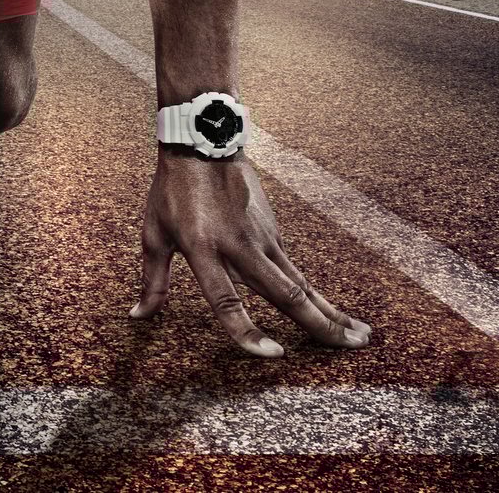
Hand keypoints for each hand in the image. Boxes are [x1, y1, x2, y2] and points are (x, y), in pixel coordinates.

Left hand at [130, 145, 371, 355]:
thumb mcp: (154, 234)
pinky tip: (333, 313)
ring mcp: (262, 238)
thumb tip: (137, 317)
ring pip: (302, 283)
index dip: (247, 330)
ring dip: (331, 312)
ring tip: (360, 337)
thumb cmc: (172, 190)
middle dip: (319, 326)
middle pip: (285, 293)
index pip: (227, 300)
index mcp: (203, 249)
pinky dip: (318, 295)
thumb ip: (152, 281)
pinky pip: (297, 271)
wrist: (202, 142)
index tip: (273, 355)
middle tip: (349, 350)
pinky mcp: (273, 232)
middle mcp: (239, 246)